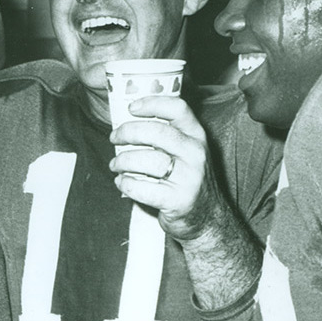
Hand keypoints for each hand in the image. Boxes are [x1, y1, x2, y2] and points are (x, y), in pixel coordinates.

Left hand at [108, 95, 221, 241]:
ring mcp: (189, 178)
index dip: (152, 103)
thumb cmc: (185, 179)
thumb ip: (165, 135)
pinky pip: (143, 188)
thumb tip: (126, 121)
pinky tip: (122, 182)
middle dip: (128, 132)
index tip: (131, 108)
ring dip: (123, 161)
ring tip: (115, 164)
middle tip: (114, 138)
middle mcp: (195, 153)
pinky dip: (126, 183)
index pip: (178, 109)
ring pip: (148, 160)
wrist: (206, 217)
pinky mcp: (178, 200)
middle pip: (157, 132)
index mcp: (196, 136)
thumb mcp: (185, 151)